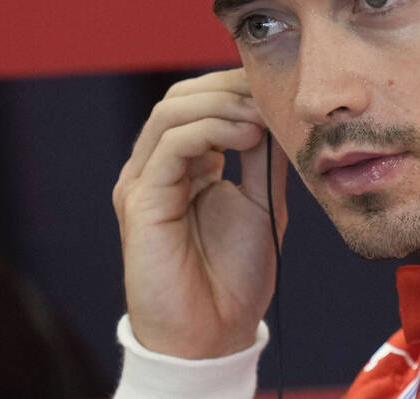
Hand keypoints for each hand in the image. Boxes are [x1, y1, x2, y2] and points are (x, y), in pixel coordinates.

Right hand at [112, 68, 287, 357]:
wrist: (216, 333)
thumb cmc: (235, 275)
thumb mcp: (260, 199)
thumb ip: (262, 156)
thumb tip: (275, 109)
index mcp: (183, 164)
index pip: (199, 101)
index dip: (236, 86)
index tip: (279, 88)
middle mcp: (157, 167)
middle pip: (180, 97)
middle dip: (229, 87)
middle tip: (271, 95)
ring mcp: (144, 181)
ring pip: (170, 112)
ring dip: (222, 104)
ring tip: (261, 118)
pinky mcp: (141, 201)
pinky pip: (170, 145)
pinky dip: (211, 129)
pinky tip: (246, 136)